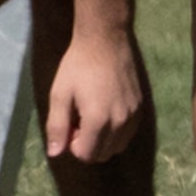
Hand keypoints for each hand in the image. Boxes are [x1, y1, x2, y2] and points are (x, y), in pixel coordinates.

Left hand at [44, 33, 143, 161]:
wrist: (105, 40)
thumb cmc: (77, 66)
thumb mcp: (59, 95)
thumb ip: (56, 126)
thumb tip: (55, 153)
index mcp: (98, 120)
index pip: (87, 155)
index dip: (73, 145)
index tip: (70, 125)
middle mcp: (120, 122)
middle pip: (103, 154)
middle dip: (88, 145)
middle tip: (79, 121)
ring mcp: (133, 115)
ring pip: (118, 146)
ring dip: (103, 140)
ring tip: (93, 117)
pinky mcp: (140, 108)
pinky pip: (128, 134)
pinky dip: (116, 132)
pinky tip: (107, 111)